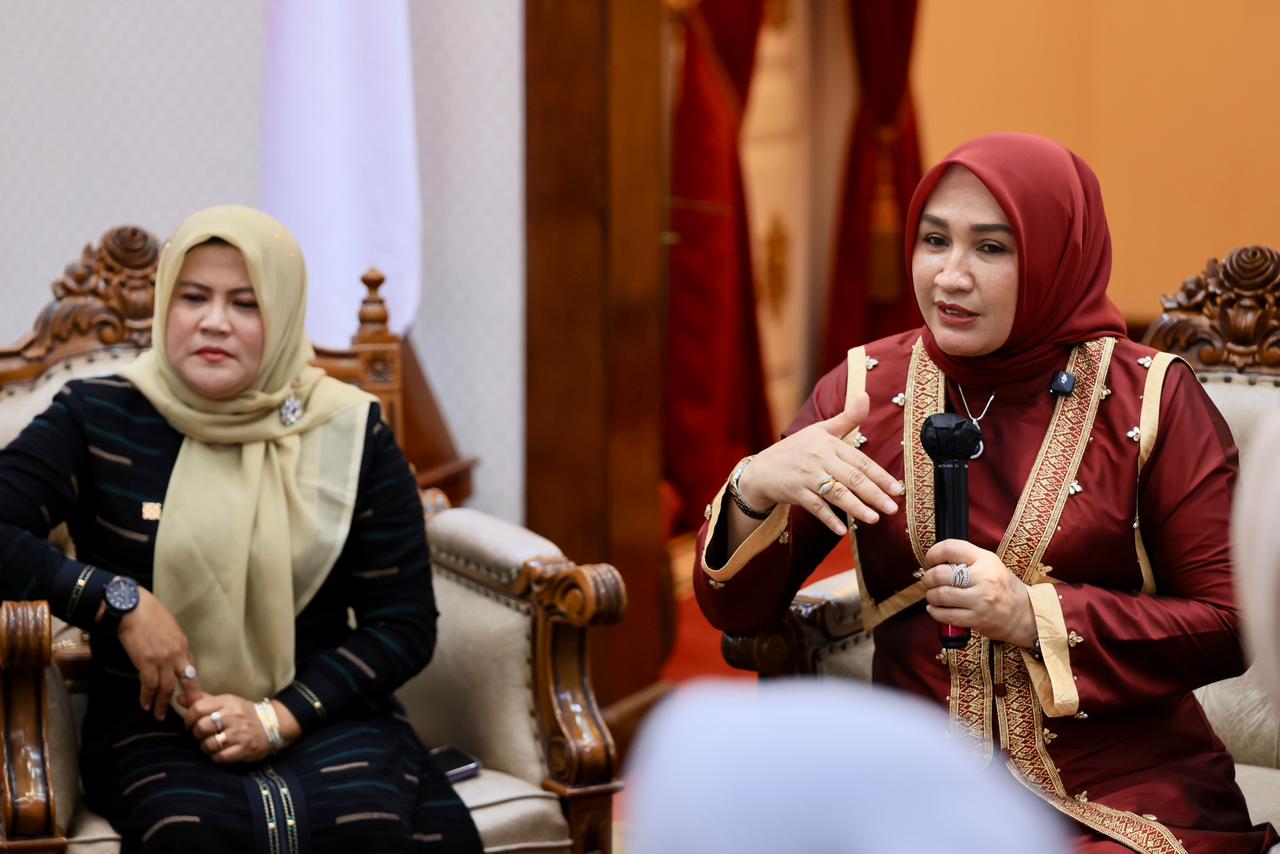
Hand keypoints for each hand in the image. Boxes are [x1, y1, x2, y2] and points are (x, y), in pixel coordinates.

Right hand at [115, 588, 201, 719]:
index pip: (192, 669)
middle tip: (189, 713)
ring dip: (163, 704)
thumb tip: (174, 658)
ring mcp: (163, 659)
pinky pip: (149, 685)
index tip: (193, 696)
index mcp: (184, 645)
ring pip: (167, 688)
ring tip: (160, 715)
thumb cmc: (150, 615)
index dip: (192, 684)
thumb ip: (174, 646)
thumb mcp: (170, 629)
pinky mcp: (146, 662)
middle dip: (188, 699)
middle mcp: (177, 654)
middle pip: (187, 681)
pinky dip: (147, 697)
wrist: (134, 608)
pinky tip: (145, 705)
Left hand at [186, 694, 299, 763]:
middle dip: (197, 734)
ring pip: (209, 744)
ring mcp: (239, 733)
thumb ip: (202, 700)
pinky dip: (216, 757)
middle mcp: (233, 716)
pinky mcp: (244, 749)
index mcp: (227, 702)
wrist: (273, 724)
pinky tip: (220, 752)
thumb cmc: (243, 713)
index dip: (189, 718)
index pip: (198, 708)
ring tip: (211, 744)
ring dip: (206, 747)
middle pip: (201, 727)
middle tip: (202, 735)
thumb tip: (178, 697)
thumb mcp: (226, 702)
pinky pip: (220, 757)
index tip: (191, 723)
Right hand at [737, 391, 902, 535]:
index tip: (898, 489)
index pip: (860, 461)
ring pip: (836, 493)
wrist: (761, 469)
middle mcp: (820, 458)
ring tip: (874, 519)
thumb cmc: (796, 449)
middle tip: (893, 508)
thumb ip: (846, 418)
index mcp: (829, 444)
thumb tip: (866, 395)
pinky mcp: (795, 492)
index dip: (880, 476)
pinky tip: (842, 530)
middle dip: (875, 494)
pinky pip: (815, 507)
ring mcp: (807, 476)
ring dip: (856, 508)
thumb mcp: (820, 430)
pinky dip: (828, 518)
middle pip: (852, 478)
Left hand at [921, 539, 1036, 646]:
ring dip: (931, 595)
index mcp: (985, 560)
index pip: (950, 548)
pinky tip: (935, 608)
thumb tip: (936, 558)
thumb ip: (966, 559)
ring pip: (940, 595)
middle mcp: (983, 578)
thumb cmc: (1003, 587)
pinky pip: (946, 615)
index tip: (930, 560)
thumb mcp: (990, 564)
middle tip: (929, 580)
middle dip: (928, 577)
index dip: (934, 553)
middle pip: (940, 574)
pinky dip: (935, 612)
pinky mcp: (976, 619)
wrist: (1023, 614)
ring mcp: (980, 600)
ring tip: (934, 595)